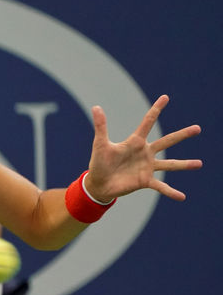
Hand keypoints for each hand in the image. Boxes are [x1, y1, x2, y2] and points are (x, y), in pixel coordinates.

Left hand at [85, 95, 201, 201]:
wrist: (98, 183)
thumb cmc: (99, 162)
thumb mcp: (100, 144)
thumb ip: (101, 126)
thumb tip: (96, 107)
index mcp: (135, 142)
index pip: (148, 122)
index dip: (156, 109)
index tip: (165, 97)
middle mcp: (145, 153)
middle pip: (167, 141)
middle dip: (182, 135)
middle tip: (198, 128)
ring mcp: (147, 167)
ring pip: (169, 164)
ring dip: (184, 164)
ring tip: (199, 163)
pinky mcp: (145, 181)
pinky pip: (161, 187)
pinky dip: (170, 191)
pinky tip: (182, 197)